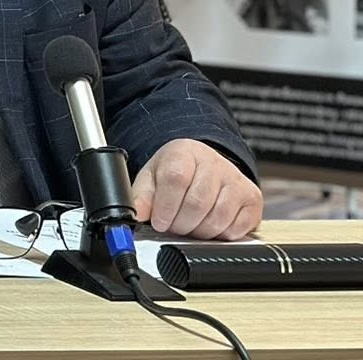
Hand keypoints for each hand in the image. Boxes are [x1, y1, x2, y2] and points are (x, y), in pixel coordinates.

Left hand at [130, 138, 262, 238]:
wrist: (203, 166)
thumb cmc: (175, 172)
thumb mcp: (151, 178)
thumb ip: (141, 196)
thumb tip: (136, 215)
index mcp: (184, 152)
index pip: (176, 179)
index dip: (166, 206)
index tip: (159, 222)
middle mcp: (214, 163)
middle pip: (198, 203)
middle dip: (181, 224)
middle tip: (173, 227)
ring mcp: (236, 180)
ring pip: (218, 218)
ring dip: (199, 232)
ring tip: (189, 226)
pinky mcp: (252, 198)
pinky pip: (237, 228)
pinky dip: (220, 236)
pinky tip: (209, 226)